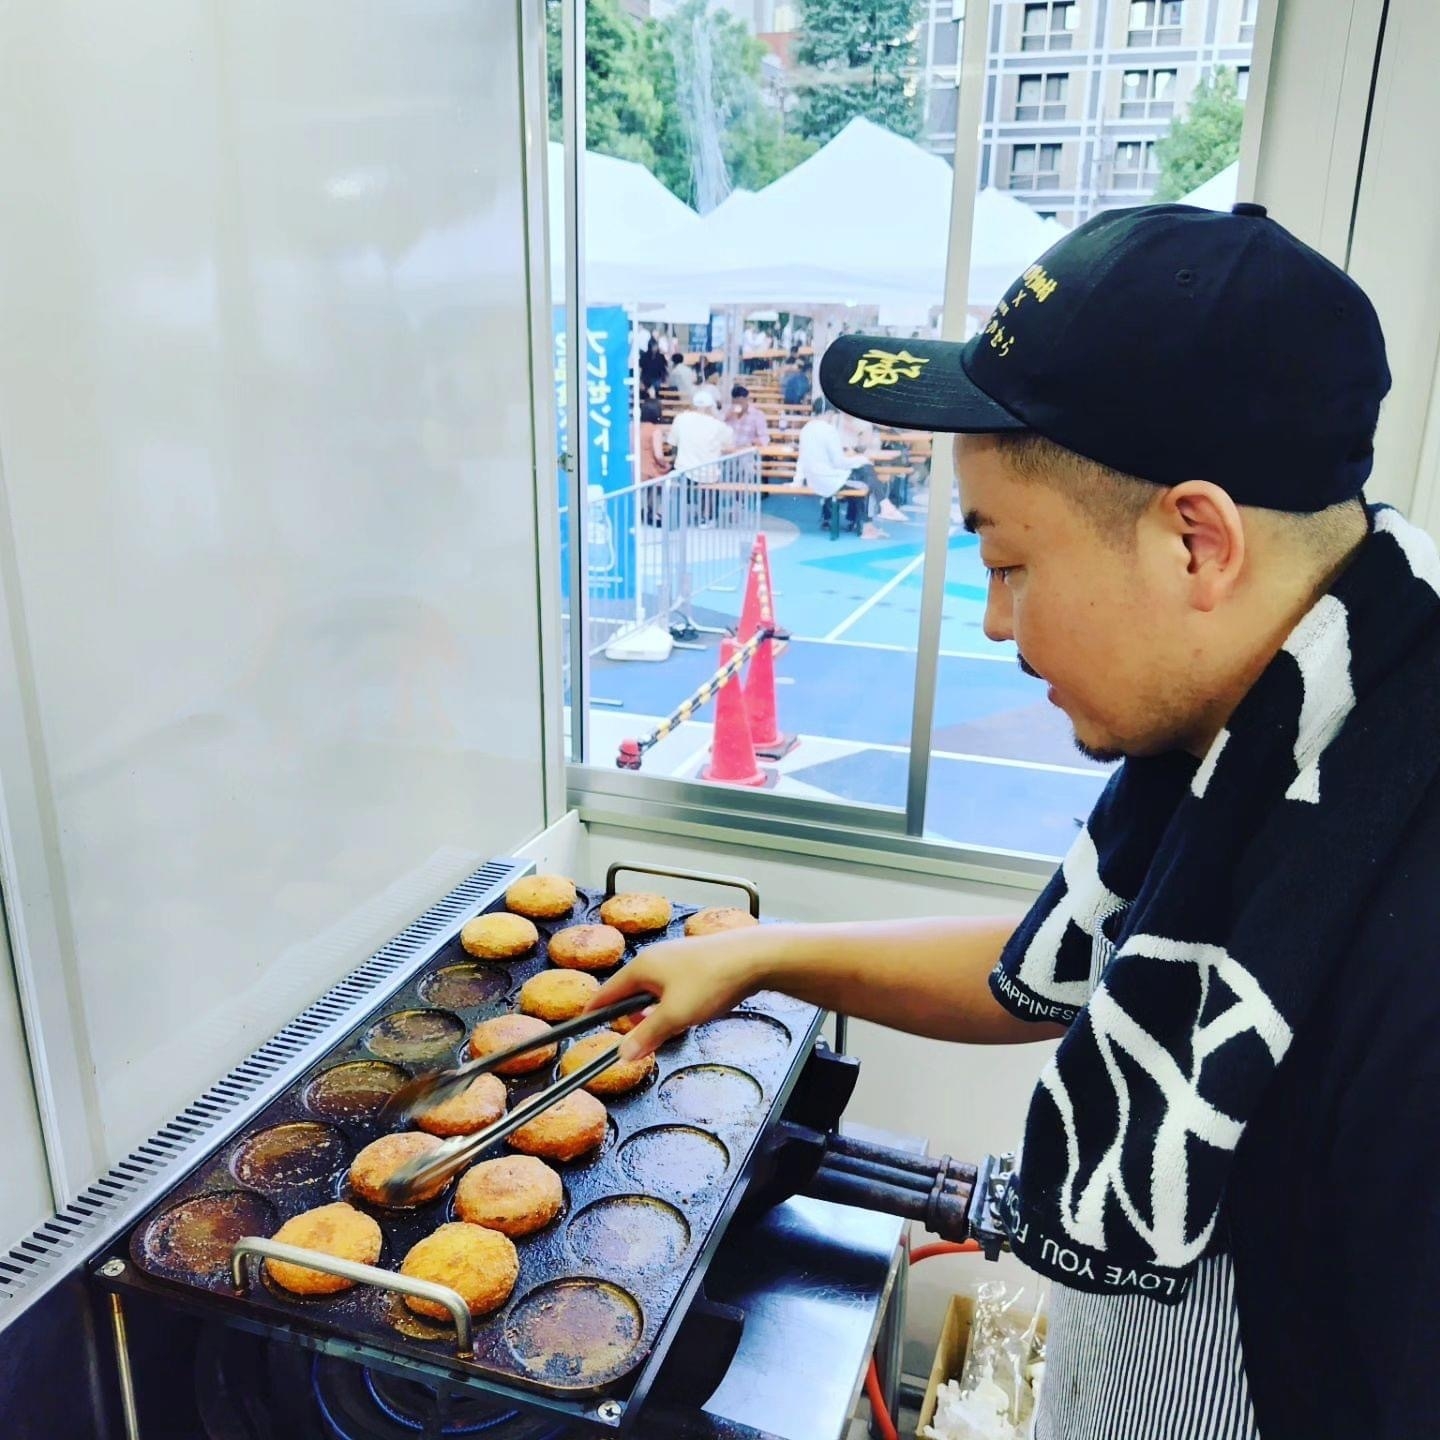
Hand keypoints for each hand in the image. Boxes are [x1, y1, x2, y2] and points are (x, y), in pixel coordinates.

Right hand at [587, 930, 768, 1060]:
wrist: (754, 957)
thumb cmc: (711, 981)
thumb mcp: (675, 1015)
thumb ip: (647, 1036)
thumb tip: (621, 1055)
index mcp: (641, 967)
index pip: (606, 992)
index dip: (593, 1012)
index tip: (582, 1027)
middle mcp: (655, 959)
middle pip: (630, 994)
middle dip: (632, 1019)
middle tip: (642, 1041)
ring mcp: (675, 960)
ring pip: (654, 994)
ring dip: (656, 1015)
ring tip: (671, 1028)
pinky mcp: (695, 964)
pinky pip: (672, 990)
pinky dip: (673, 1006)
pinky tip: (690, 1014)